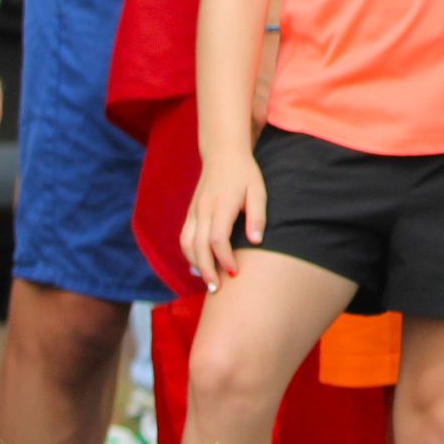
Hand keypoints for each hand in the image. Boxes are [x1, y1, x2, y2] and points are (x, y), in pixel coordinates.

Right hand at [181, 147, 266, 289]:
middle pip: (199, 246)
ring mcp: (194, 211)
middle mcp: (203, 209)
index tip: (235, 272)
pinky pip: (184, 238)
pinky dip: (189, 254)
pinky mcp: (190, 213)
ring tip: (208, 282)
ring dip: (196, 265)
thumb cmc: (245, 174)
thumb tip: (256, 242)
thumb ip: (257, 216)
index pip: (218, 239)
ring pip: (187, 244)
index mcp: (221, 204)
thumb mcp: (258, 190)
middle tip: (217, 290)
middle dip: (207, 270)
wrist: (223, 153)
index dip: (224, 258)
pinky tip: (199, 265)